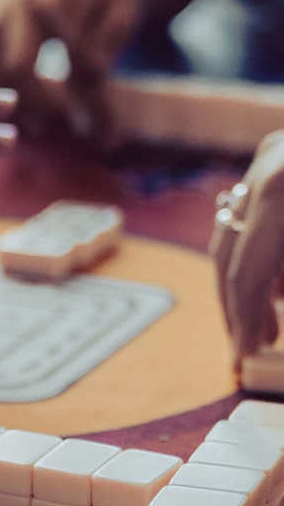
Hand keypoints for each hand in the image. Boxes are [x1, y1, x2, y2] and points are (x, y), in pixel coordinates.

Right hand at [0, 0, 140, 140]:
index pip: (73, 62)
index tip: (107, 133)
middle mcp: (17, 0)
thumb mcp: (122, 12)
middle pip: (14, 69)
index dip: (92, 103)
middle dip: (39, 106)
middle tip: (60, 125)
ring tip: (26, 118)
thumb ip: (107, 57)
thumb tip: (95, 119)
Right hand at [210, 131, 283, 363]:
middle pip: (228, 252)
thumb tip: (273, 303)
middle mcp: (264, 169)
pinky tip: (277, 277)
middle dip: (235, 304)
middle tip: (248, 344)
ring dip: (245, 278)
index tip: (248, 356)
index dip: (246, 321)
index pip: (246, 273)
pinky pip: (254, 208)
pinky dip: (261, 245)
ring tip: (264, 318)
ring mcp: (269, 154)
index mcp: (279, 191)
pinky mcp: (278, 150)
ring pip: (234, 229)